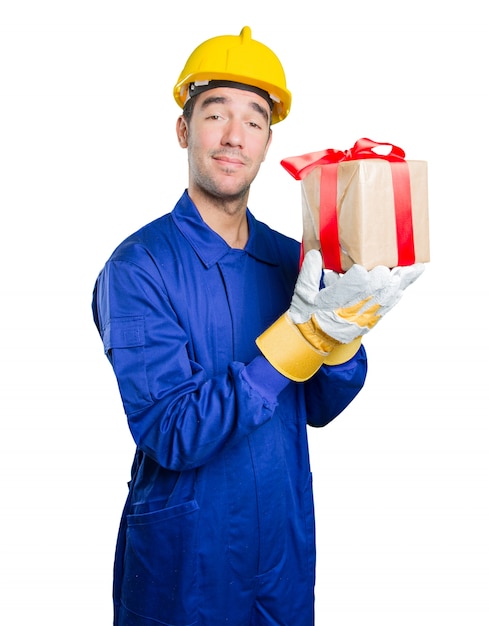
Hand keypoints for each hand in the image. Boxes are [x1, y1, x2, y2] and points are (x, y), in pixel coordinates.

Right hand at [309, 260, 424, 343]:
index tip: (361, 264)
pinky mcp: (371, 319)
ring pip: (388, 295)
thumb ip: (308, 272)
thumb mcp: (303, 293)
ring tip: (415, 267)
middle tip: (393, 257)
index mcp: (337, 300)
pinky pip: (390, 305)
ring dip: (401, 280)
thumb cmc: (308, 316)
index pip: (357, 281)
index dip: (362, 270)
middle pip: (379, 286)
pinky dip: (399, 292)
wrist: (314, 341)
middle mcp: (355, 308)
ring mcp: (365, 315)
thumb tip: (316, 253)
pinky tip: (406, 283)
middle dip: (385, 272)